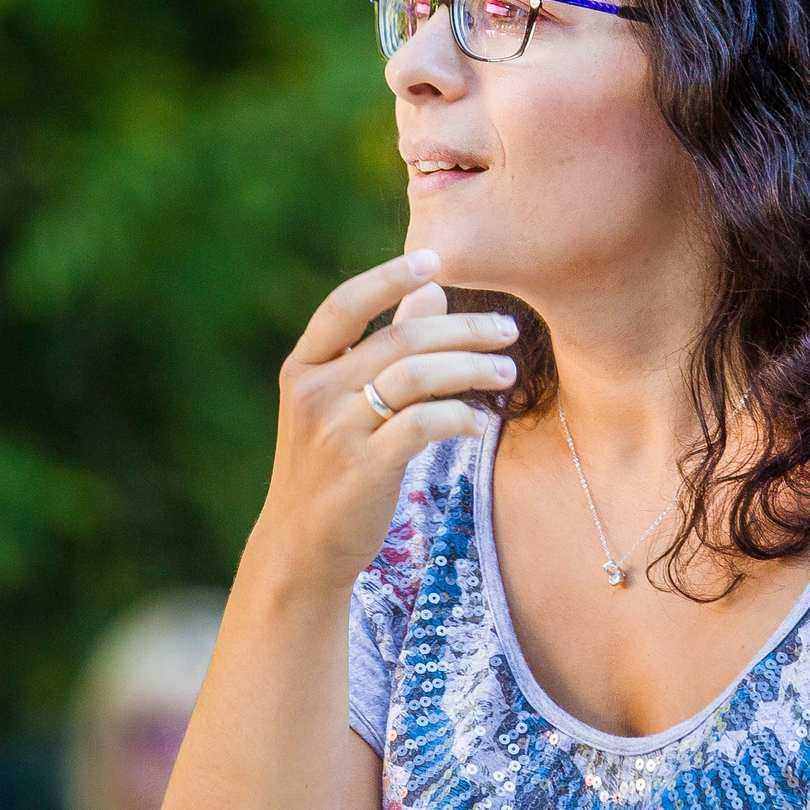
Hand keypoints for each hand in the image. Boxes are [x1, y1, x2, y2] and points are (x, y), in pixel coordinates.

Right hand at [247, 250, 517, 594]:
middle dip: (463, 329)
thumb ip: (382, 345)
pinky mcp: (364, 468)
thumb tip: (431, 291)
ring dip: (472, 368)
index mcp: (302, 367)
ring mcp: (336, 430)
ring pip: (417, 375)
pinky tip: (480, 421)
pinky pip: (424, 424)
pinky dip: (460, 415)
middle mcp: (314, 392)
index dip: (388, 278)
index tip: (437, 261)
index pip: (343, 304)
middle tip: (508, 330)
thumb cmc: (330, 469)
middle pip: (400, 338)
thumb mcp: (341, 404)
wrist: (300, 548)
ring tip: (507, 372)